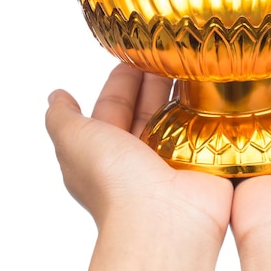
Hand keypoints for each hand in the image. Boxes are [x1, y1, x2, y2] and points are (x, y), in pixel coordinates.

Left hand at [46, 62, 232, 242]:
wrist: (163, 219)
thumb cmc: (114, 182)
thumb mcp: (73, 140)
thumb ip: (62, 118)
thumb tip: (56, 97)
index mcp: (105, 151)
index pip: (112, 107)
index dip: (121, 81)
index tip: (134, 51)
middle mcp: (138, 156)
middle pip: (146, 108)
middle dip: (153, 79)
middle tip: (166, 50)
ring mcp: (172, 161)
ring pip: (177, 117)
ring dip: (182, 91)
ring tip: (192, 61)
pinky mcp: (203, 163)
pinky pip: (204, 130)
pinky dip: (207, 109)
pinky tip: (213, 87)